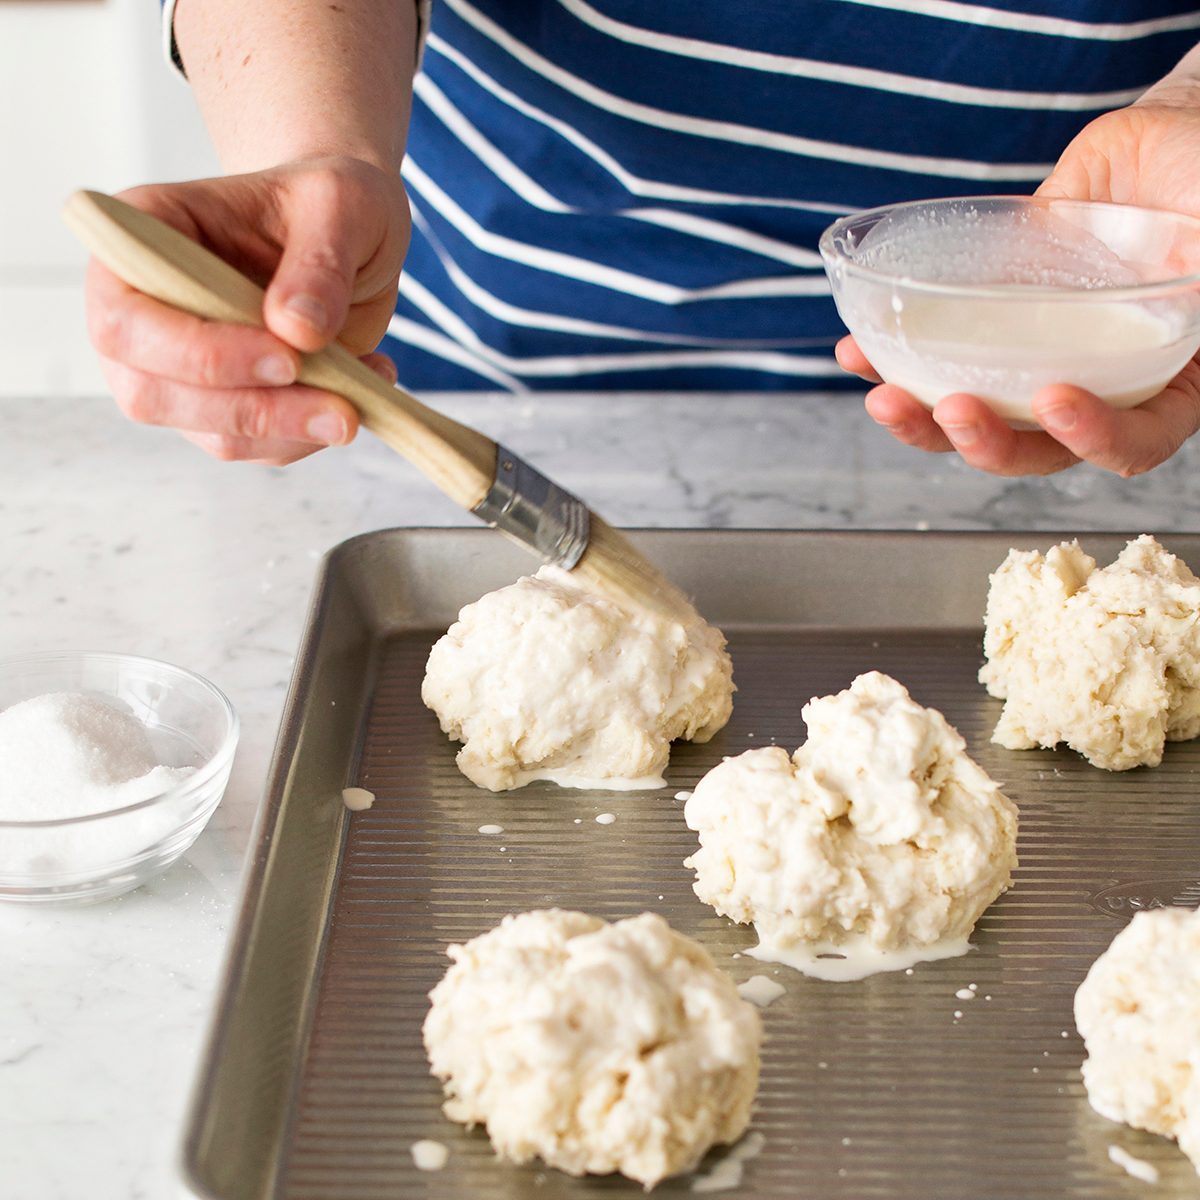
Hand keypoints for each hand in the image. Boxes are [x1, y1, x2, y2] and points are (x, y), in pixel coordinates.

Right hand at [85, 155, 409, 464]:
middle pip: (152, 392)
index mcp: (143, 237)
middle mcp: (143, 308)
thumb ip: (319, 261)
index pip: (124, 316)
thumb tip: (296, 329)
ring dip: (290, 431)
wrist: (349, 235)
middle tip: (340, 406)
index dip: (197, 351)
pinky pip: (257, 447)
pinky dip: (310, 435)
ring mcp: (178, 366)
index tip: (285, 357)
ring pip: (210, 433)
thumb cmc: (327, 202)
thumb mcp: (340, 204)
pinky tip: (357, 397)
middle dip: (251, 409)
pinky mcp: (224, 406)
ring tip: (360, 400)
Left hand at [844, 89, 1199, 477]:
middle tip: (950, 409)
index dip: (1094, 438)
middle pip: (1037, 446)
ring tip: (881, 398)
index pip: (1135, 441)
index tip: (1054, 400)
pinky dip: (891, 358)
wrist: (1161, 144)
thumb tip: (1198, 280)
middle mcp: (1098, 386)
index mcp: (1165, 383)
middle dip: (984, 442)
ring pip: (979, 412)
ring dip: (923, 418)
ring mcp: (1039, 359)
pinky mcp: (992, 323)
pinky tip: (855, 353)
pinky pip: (940, 355)